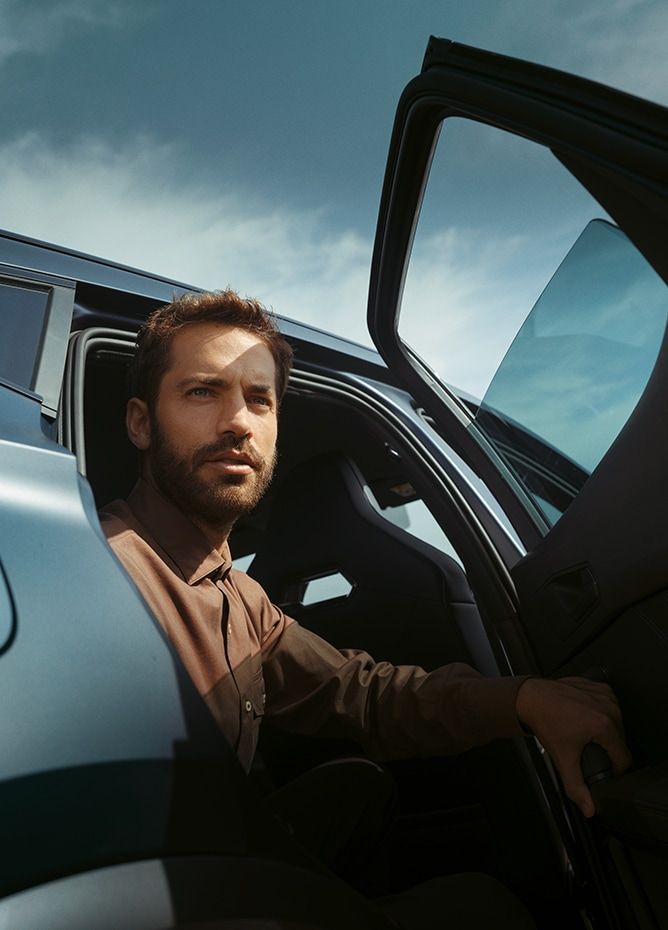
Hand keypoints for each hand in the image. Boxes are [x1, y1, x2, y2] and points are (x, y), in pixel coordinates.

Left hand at [516, 676, 631, 817]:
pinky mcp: (599, 686)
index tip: (605, 769)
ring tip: (586, 733)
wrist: (530, 698)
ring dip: (605, 730)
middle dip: (607, 748)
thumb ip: (576, 786)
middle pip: (620, 740)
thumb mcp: (563, 758)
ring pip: (616, 722)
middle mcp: (609, 707)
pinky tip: (585, 716)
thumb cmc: (545, 721)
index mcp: (605, 725)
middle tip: (588, 749)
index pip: (624, 758)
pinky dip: (600, 712)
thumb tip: (589, 807)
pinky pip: (609, 705)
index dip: (616, 769)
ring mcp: (604, 694)